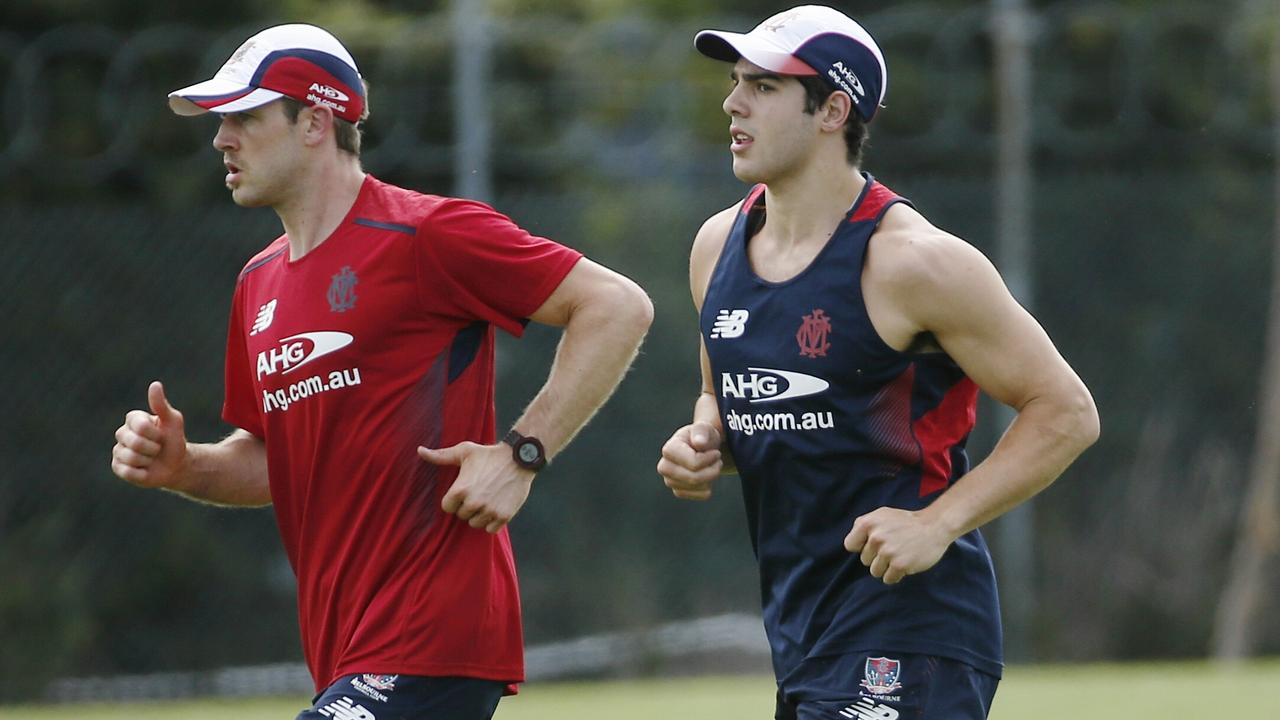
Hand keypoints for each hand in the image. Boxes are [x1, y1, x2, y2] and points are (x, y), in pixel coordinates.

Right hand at [111, 381, 188, 489]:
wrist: (176, 465)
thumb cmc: (174, 440)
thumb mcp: (172, 421)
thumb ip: (161, 404)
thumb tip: (155, 384)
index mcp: (133, 419)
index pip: (139, 426)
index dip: (155, 434)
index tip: (161, 434)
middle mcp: (122, 433)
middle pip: (134, 442)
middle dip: (153, 448)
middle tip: (157, 448)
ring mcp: (118, 450)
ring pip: (131, 458)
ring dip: (148, 461)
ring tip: (152, 458)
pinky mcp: (117, 467)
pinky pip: (127, 471)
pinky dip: (142, 473)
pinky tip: (145, 469)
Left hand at [418, 442, 533, 533]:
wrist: (519, 459)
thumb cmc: (489, 454)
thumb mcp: (464, 452)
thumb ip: (440, 456)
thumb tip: (419, 450)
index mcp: (460, 490)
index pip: (447, 508)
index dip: (454, 500)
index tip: (463, 491)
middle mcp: (473, 503)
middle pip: (462, 516)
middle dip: (467, 506)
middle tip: (478, 492)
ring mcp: (489, 511)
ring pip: (476, 524)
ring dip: (479, 515)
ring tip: (487, 499)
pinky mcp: (504, 516)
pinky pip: (490, 529)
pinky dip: (492, 522)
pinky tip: (495, 508)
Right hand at [656, 422, 721, 500]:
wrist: (701, 449)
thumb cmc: (701, 437)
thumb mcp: (704, 429)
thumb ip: (701, 432)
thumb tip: (699, 443)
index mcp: (669, 449)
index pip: (693, 463)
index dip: (710, 459)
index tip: (716, 453)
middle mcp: (664, 467)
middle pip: (694, 478)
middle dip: (713, 470)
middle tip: (718, 461)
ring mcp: (670, 481)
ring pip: (700, 487)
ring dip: (712, 477)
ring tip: (711, 465)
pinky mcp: (678, 491)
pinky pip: (702, 495)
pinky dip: (710, 486)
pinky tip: (706, 475)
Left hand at [844, 507, 952, 584]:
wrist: (934, 526)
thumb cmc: (906, 522)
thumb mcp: (882, 515)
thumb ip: (864, 525)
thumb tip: (852, 545)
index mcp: (868, 523)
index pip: (850, 545)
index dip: (861, 547)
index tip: (874, 545)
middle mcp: (875, 537)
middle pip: (864, 560)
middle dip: (877, 557)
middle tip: (893, 548)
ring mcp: (887, 551)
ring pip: (875, 571)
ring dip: (886, 568)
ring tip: (899, 556)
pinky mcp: (899, 565)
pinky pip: (888, 579)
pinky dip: (896, 575)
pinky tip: (905, 563)